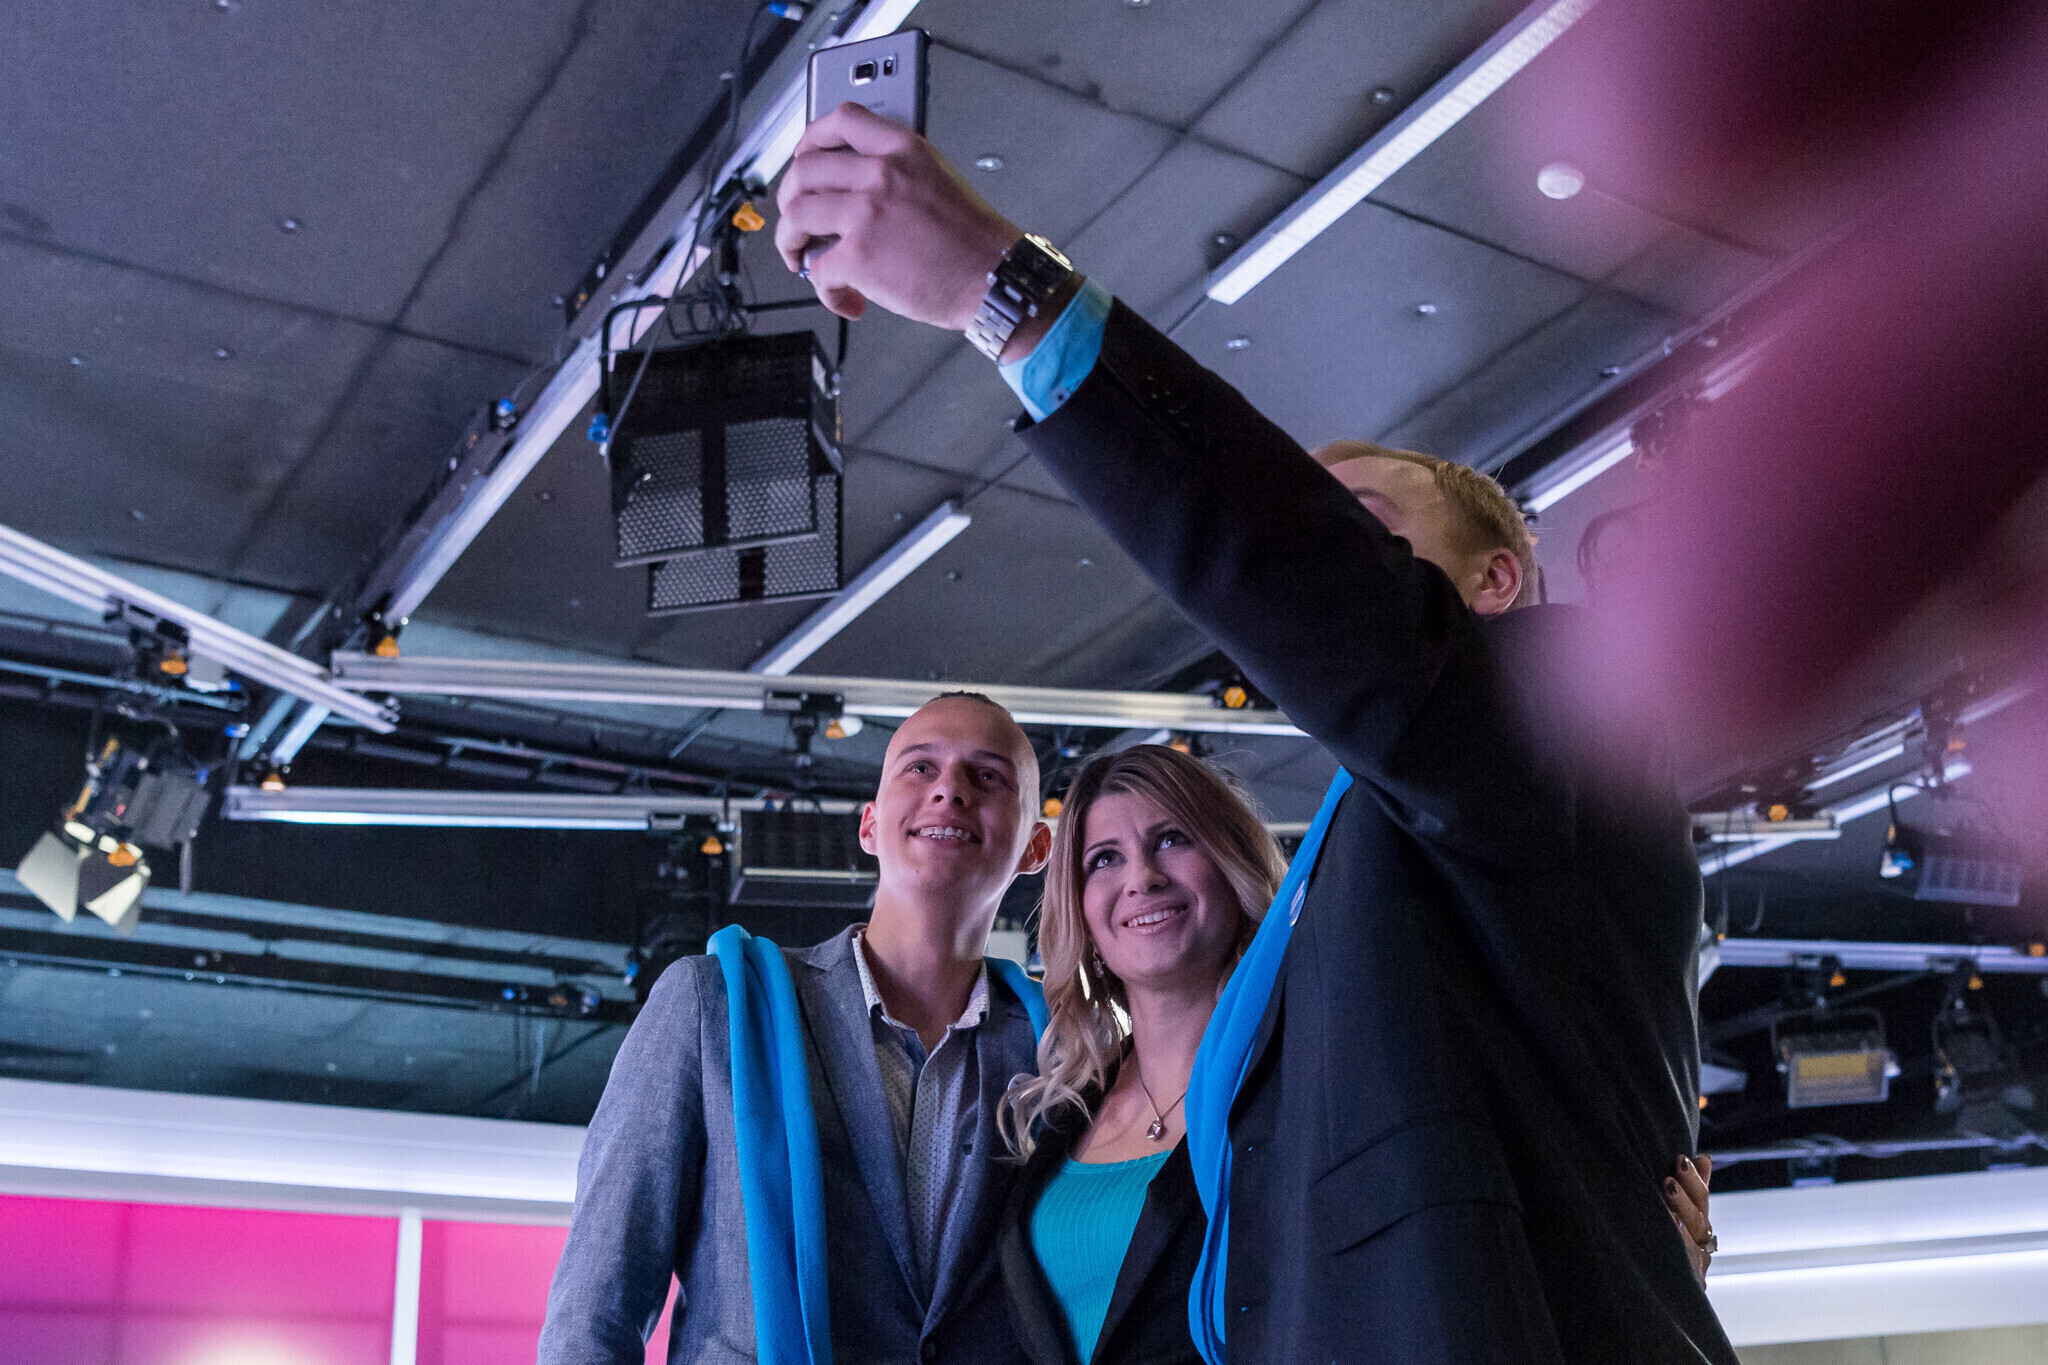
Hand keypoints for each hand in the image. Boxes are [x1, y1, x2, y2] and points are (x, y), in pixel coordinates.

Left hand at [775, 103, 1022, 326]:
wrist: (995, 279)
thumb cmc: (971, 241)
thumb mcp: (936, 178)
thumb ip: (894, 172)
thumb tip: (849, 190)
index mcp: (902, 148)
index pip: (840, 121)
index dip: (809, 141)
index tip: (802, 159)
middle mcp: (881, 173)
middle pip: (804, 171)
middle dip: (789, 200)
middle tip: (797, 222)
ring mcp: (866, 212)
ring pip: (796, 217)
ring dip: (791, 243)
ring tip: (804, 260)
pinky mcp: (859, 256)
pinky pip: (817, 269)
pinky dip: (824, 289)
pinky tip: (846, 298)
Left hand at [1664, 1153, 1714, 1284]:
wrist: (1673, 1305)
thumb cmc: (1677, 1253)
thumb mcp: (1687, 1221)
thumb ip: (1695, 1191)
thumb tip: (1704, 1157)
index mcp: (1700, 1229)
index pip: (1702, 1201)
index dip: (1696, 1180)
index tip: (1688, 1157)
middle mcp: (1702, 1248)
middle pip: (1699, 1218)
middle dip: (1688, 1192)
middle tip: (1674, 1171)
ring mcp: (1696, 1268)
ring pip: (1693, 1239)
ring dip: (1681, 1214)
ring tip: (1669, 1191)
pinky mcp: (1688, 1286)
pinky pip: (1683, 1264)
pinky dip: (1677, 1243)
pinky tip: (1669, 1226)